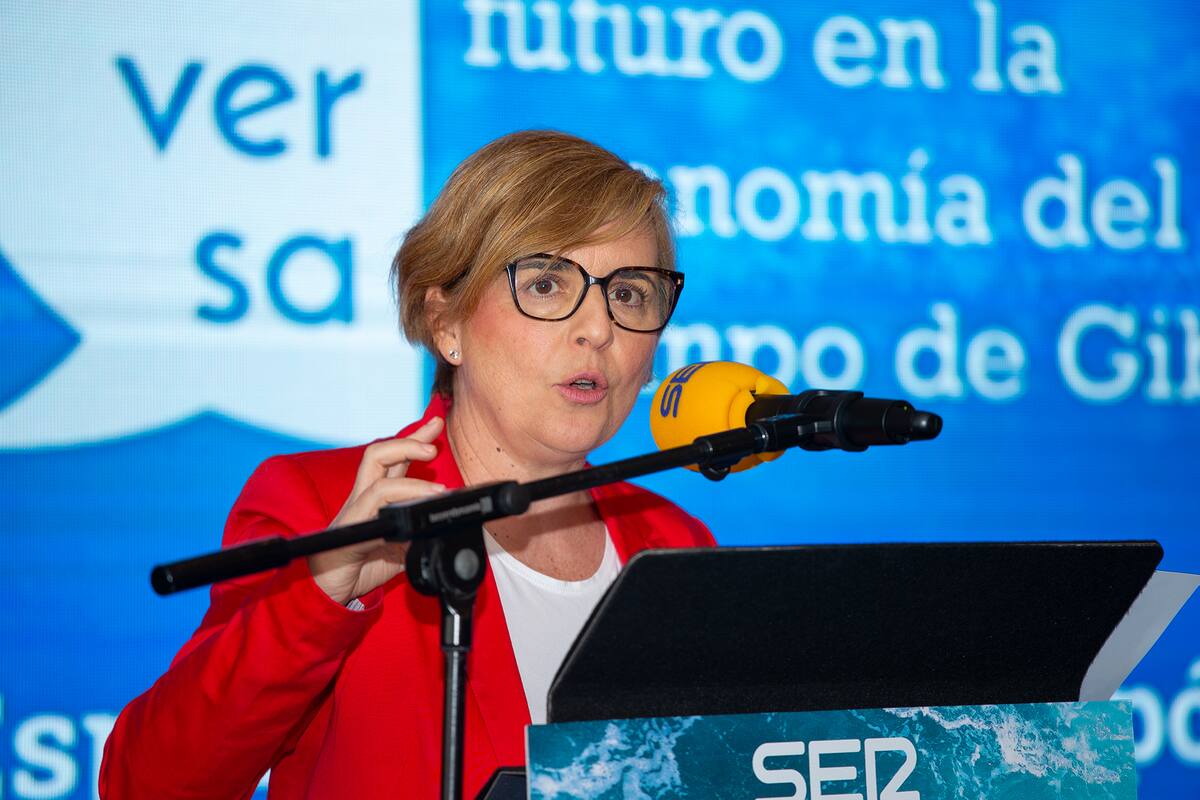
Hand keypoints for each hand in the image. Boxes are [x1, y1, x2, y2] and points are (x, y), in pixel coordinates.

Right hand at [308, 416, 446, 604]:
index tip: (436, 422)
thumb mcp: (402, 551)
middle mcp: (363, 498)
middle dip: (408, 442)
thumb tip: (446, 531)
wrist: (329, 591)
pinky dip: (398, 503)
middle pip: (378, 454)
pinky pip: (373, 507)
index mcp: (375, 499)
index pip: (394, 461)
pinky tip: (416, 512)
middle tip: (433, 442)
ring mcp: (355, 511)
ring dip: (410, 477)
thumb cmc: (361, 567)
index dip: (414, 440)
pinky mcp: (351, 529)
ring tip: (438, 489)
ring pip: (376, 476)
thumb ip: (420, 537)